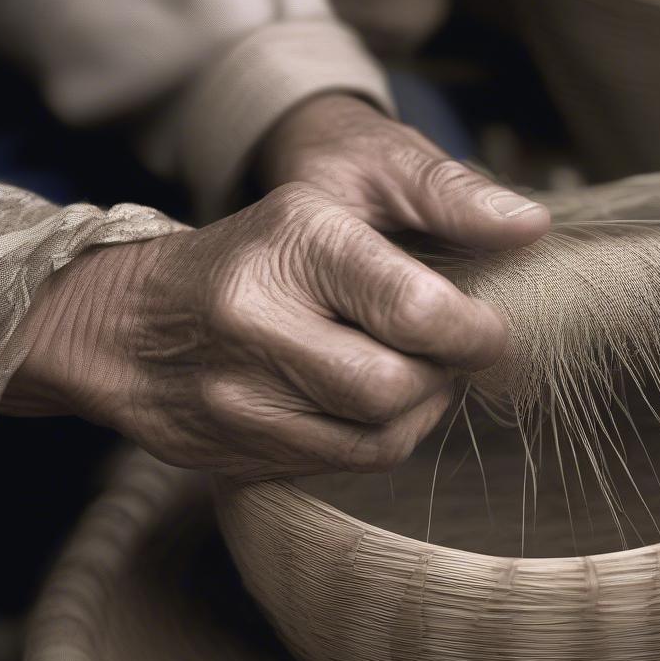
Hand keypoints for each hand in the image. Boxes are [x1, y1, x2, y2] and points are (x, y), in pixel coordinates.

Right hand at [2, 96, 547, 479]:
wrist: (129, 322)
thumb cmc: (255, 251)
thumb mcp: (335, 196)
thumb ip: (440, 199)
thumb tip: (530, 226)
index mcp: (292, 244)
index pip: (415, 309)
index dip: (474, 332)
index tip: (490, 331)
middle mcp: (257, 322)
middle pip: (396, 388)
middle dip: (443, 377)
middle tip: (451, 353)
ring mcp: (239, 397)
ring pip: (379, 438)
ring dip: (418, 411)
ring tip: (413, 373)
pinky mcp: (238, 451)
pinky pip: (347, 463)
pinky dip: (380, 436)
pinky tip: (374, 402)